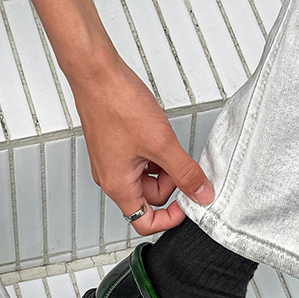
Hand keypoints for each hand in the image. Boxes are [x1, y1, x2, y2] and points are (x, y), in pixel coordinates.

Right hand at [70, 53, 214, 237]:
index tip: (187, 204)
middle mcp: (110, 177)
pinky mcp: (113, 146)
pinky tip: (157, 134)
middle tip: (179, 160)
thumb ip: (185, 173)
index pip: (144, 222)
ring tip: (165, 141)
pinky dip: (152, 153)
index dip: (169, 218)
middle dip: (170, 183)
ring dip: (162, 166)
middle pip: (148, 198)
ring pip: (145, 177)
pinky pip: (138, 160)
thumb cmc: (117, 105)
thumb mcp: (162, 143)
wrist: (97, 75)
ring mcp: (110, 161)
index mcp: (118, 185)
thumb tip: (201, 194)